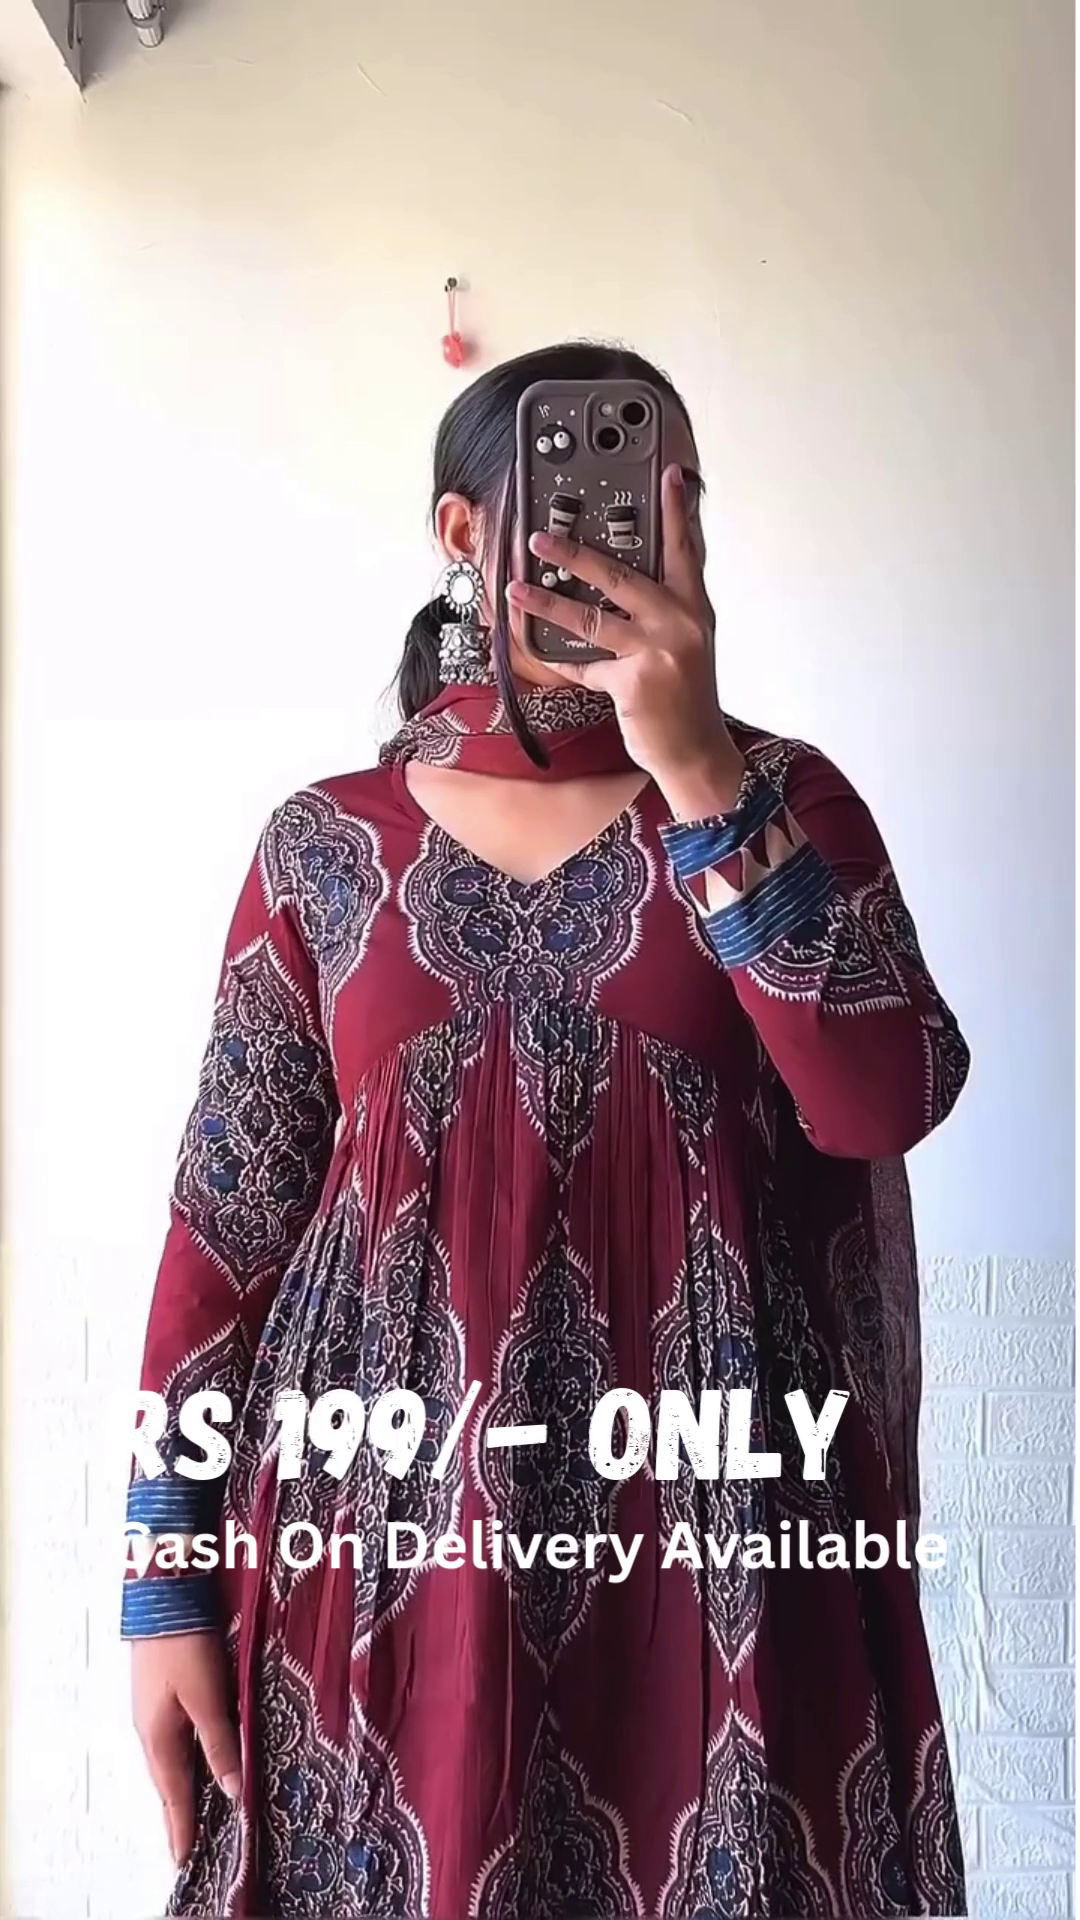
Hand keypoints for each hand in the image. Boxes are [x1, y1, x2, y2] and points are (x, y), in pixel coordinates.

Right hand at [132, 1631, 240, 1867]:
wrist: (163, 1597)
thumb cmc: (184, 1645)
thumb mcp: (207, 1697)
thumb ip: (220, 1743)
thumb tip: (231, 1790)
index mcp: (159, 1738)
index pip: (174, 1796)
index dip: (181, 1828)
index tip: (184, 1859)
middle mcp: (151, 1730)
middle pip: (168, 1782)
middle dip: (178, 1814)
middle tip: (187, 1845)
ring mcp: (154, 1710)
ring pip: (172, 1760)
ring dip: (182, 1787)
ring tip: (192, 1813)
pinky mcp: (162, 1692)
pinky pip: (174, 1739)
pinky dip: (184, 1759)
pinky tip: (196, 1759)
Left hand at [507, 463, 745, 812]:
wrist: (696, 752)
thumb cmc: (686, 699)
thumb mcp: (685, 645)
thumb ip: (660, 612)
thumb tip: (616, 586)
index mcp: (693, 607)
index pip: (685, 548)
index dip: (676, 510)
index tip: (669, 474)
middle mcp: (679, 622)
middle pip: (620, 576)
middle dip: (575, 554)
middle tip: (541, 537)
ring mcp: (658, 651)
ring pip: (591, 618)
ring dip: (548, 602)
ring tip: (517, 588)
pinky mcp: (634, 682)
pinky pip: (585, 664)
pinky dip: (560, 659)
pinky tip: (536, 648)